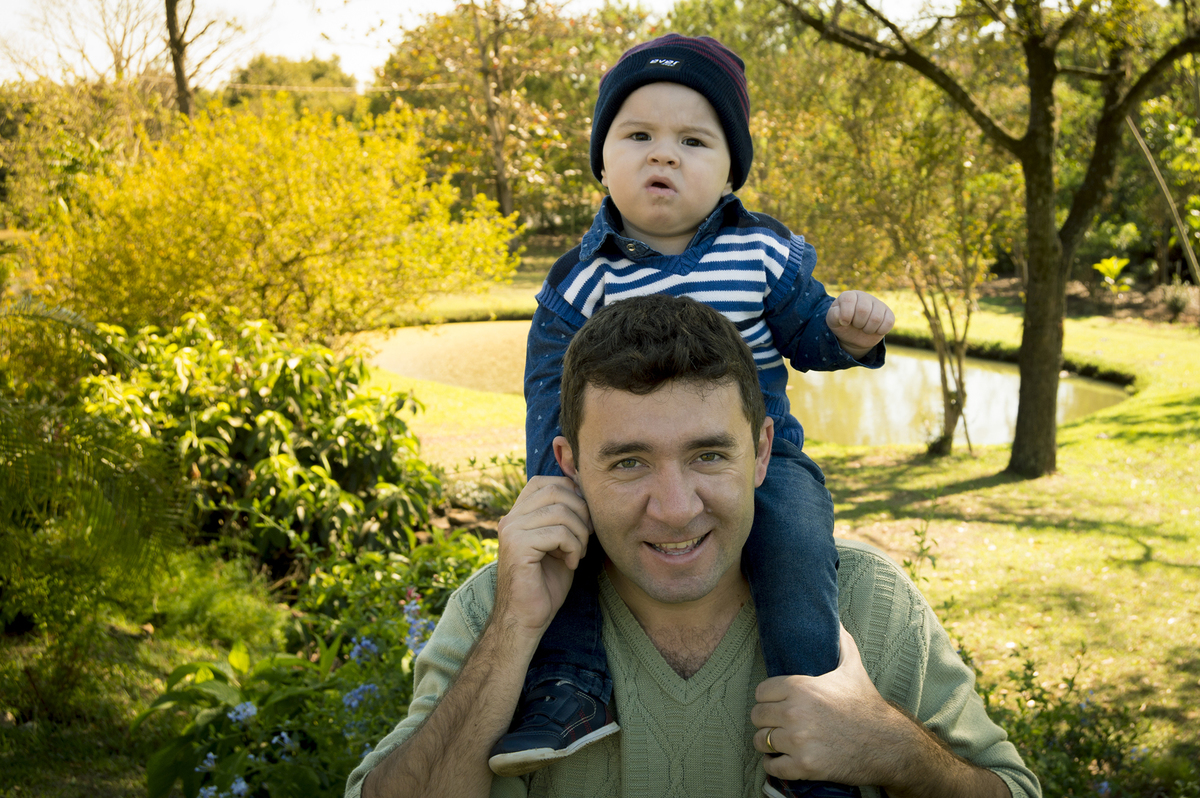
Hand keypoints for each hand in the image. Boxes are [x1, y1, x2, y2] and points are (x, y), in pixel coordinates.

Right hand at [493, 475, 592, 639]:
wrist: (525, 619)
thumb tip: (586, 494)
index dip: (571, 492)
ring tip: (577, 553)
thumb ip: (564, 518)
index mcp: (517, 515)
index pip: (545, 482)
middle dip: (581, 511)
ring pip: (560, 511)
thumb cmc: (545, 584)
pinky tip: (570, 563)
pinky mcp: (517, 546)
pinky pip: (558, 533)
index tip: (584, 518)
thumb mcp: (558, 543)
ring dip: (580, 533)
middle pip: (556, 491)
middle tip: (586, 536)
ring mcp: (511, 530)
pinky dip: (573, 547)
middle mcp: (510, 518)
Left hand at [751, 626, 899, 785]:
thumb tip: (835, 619)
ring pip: (760, 741)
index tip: (775, 703)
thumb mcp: (853, 668)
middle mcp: (795, 713)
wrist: (888, 744)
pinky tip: (781, 760)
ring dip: (767, 743)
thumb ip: (840, 641)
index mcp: (800, 687)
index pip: (761, 692)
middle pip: (757, 716)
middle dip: (766, 720)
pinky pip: (772, 767)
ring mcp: (798, 741)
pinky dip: (774, 765)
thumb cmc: (867, 705)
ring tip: (777, 742)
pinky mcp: (804, 766)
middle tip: (776, 724)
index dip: (767, 698)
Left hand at [826, 291, 894, 358]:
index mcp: (849, 296)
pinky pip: (889, 322)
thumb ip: (833, 316)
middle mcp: (864, 296)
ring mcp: (878, 304)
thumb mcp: (833, 321)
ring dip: (868, 329)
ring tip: (864, 328)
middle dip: (858, 323)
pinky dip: (880, 330)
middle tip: (856, 325)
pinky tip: (874, 330)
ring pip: (876, 318)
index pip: (848, 300)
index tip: (844, 323)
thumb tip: (842, 315)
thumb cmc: (842, 325)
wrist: (854, 336)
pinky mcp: (888, 313)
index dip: (846, 315)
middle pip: (863, 310)